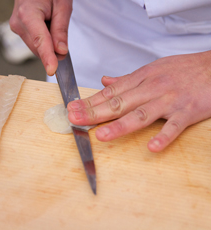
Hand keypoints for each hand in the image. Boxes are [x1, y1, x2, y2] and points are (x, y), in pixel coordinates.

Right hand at [10, 0, 71, 75]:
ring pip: (37, 48)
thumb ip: (61, 30)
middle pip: (39, 48)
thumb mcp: (62, 5)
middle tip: (63, 40)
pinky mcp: (20, 31)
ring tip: (52, 24)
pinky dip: (45, 43)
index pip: (40, 41)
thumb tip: (61, 52)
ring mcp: (17, 27)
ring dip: (49, 45)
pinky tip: (47, 29)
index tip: (52, 70)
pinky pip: (35, 44)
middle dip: (53, 50)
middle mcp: (19, 23)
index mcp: (28, 13)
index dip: (47, 57)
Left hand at [67, 51, 210, 151]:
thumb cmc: (181, 69)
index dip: (90, 101)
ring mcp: (169, 100)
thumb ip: (126, 79)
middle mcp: (151, 88)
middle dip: (94, 112)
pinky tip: (151, 147)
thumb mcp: (151, 69)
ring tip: (102, 135)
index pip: (110, 92)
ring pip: (141, 113)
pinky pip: (174, 126)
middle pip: (119, 102)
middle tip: (75, 119)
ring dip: (120, 125)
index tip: (73, 108)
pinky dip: (163, 136)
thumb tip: (105, 81)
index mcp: (141, 78)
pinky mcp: (188, 111)